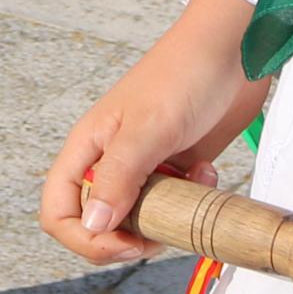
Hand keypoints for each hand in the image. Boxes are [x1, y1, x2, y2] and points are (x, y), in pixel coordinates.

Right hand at [40, 0, 272, 263]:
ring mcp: (144, 166)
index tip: (126, 242)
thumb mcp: (147, 128)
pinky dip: (190, 201)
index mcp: (88, 148)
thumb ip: (117, 178)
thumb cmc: (184, 74)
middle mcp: (110, 161)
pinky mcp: (176, 168)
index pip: (58, 211)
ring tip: (189, 188)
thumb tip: (92, 227)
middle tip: (162, 230)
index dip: (84, 238)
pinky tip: (206, 173)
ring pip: (139, 220)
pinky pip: (173, 206)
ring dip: (166, 219)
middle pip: (97, 224)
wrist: (233, 51)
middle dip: (130, 237)